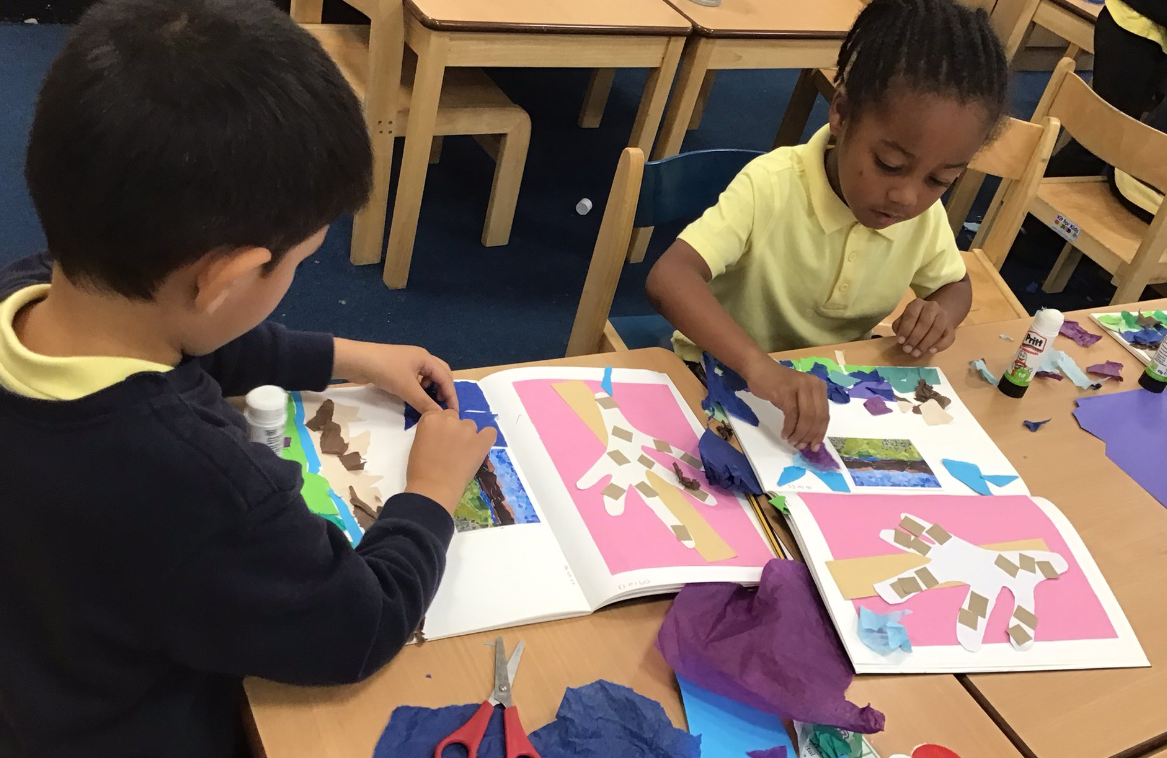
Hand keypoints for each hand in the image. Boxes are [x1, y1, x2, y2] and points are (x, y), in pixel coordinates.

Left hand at [333, 339, 457, 412]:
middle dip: (444, 390)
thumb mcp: (406, 388)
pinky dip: (420, 389)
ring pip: (428, 376)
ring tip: (429, 403)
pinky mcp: (397, 368)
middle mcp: (420, 358)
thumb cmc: (385, 370)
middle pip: (441, 374)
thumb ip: (424, 403)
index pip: (446, 378)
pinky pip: (416, 379)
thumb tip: (440, 416)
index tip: (454, 413)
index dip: (452, 396)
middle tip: (442, 407)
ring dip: (432, 390)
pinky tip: (414, 397)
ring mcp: (409, 362)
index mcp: (426, 358)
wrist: (356, 361)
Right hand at [405, 409, 495, 511]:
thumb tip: (441, 436)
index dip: (440, 427)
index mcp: (430, 418)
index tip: (440, 439)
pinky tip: (480, 447)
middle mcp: (449, 419)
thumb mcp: (418, 444)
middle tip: (451, 448)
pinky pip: (490, 432)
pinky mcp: (481, 441)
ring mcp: (466, 429)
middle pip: (454, 417)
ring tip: (463, 453)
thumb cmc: (420, 470)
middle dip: (453, 429)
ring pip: (470, 425)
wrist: (433, 488)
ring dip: (467, 435)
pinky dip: (486, 438)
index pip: (439, 414)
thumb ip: (430, 432)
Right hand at [745, 357, 828, 450]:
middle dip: (809, 436)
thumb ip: (807, 410)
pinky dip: (789, 428)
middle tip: (801, 446)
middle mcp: (813, 385)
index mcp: (819, 387)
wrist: (758, 369)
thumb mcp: (798, 395)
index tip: (814, 446)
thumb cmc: (777, 384)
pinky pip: (791, 415)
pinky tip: (784, 434)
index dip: (820, 433)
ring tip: (792, 441)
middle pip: (817, 417)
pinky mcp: (785, 391)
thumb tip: (811, 436)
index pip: (825, 414)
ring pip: (806, 417)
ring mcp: (799, 387)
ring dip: (799, 434)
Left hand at [892, 299, 954, 357]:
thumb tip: (901, 338)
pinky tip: (931, 351)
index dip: (905, 329)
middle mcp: (932, 307)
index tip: (900, 341)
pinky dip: (940, 345)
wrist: (934, 318)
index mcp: (917, 303)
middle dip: (915, 338)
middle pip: (925, 323)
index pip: (911, 315)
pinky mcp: (951, 327)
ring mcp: (943, 316)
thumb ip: (899, 327)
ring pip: (936, 330)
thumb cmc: (914, 321)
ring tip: (916, 353)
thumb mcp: (903, 320)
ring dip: (925, 343)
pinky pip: (948, 337)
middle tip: (908, 350)